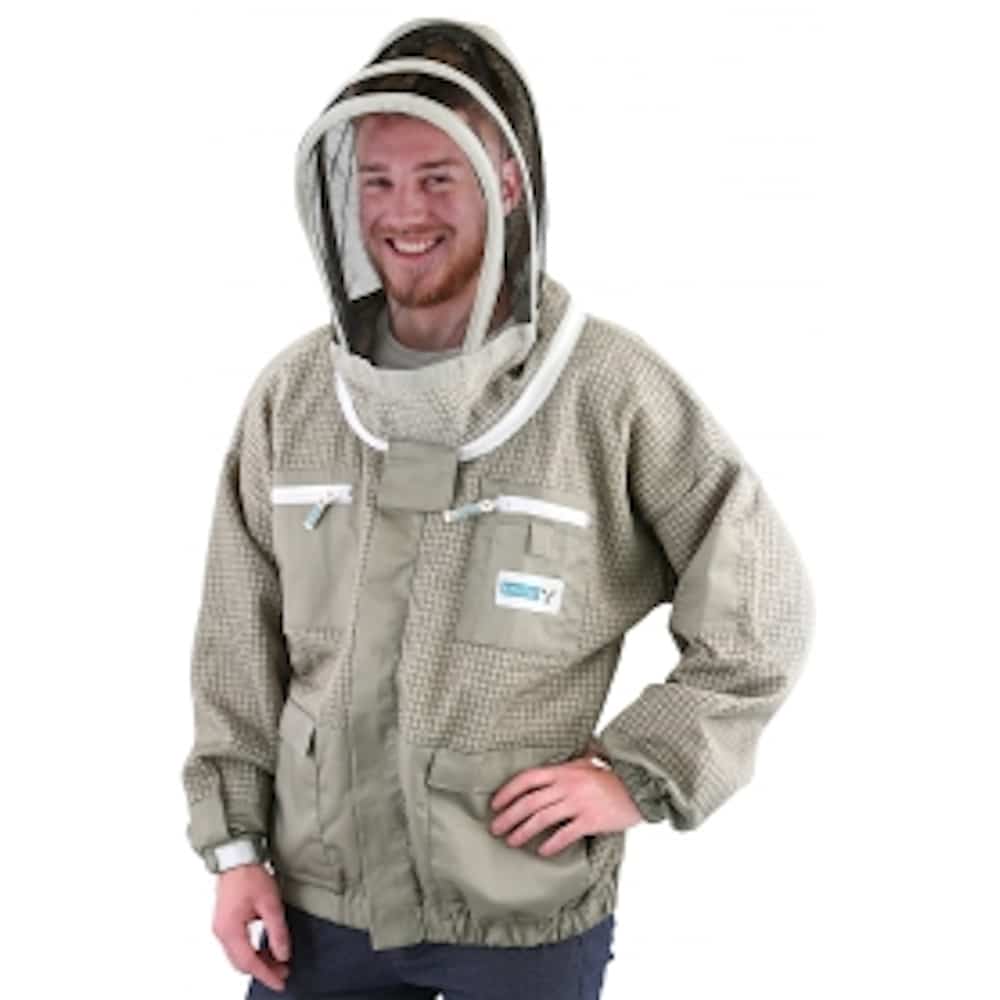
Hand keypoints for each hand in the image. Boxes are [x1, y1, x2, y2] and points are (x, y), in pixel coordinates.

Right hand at [212, 863, 290, 991]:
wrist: (236, 857)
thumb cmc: (250, 875)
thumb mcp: (270, 903)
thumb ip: (277, 931)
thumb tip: (283, 954)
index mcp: (230, 930)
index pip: (249, 963)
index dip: (266, 975)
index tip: (280, 982)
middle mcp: (221, 932)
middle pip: (241, 963)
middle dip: (263, 970)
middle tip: (283, 971)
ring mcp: (221, 927)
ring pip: (238, 956)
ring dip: (257, 960)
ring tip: (278, 961)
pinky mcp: (225, 922)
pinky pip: (237, 945)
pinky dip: (251, 950)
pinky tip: (266, 947)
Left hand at [488, 740, 643, 857]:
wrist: (640, 788)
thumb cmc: (612, 778)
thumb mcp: (587, 764)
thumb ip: (566, 766)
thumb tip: (548, 768)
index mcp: (564, 771)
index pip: (528, 779)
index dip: (508, 791)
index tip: (495, 804)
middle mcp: (568, 785)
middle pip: (530, 801)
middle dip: (509, 816)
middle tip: (496, 828)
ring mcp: (579, 803)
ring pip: (543, 818)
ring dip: (523, 831)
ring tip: (512, 841)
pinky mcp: (591, 820)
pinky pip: (566, 834)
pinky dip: (552, 844)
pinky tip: (542, 851)